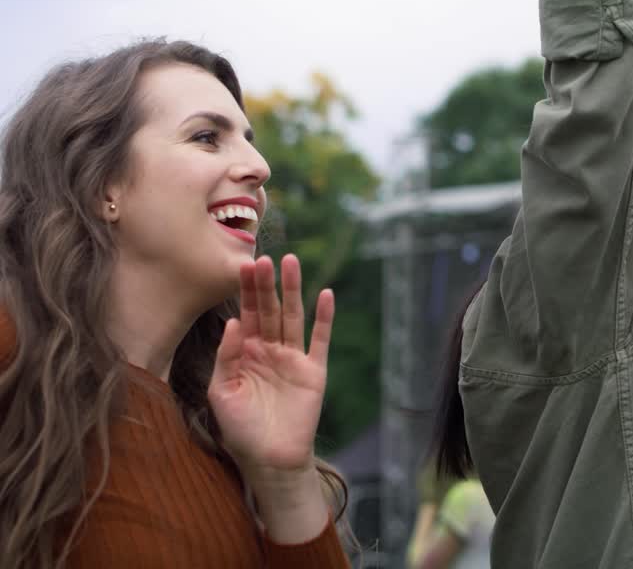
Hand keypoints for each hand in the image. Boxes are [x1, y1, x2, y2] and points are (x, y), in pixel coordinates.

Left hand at [209, 254, 334, 481]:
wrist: (269, 459)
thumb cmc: (240, 429)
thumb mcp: (222, 391)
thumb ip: (227, 356)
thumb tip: (233, 322)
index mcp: (245, 353)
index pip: (245, 314)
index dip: (245, 291)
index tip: (243, 265)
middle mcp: (270, 350)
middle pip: (268, 309)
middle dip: (266, 284)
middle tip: (264, 258)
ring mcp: (293, 358)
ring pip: (293, 317)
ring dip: (293, 290)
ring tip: (292, 262)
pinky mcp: (314, 370)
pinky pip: (320, 339)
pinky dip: (324, 318)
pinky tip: (326, 294)